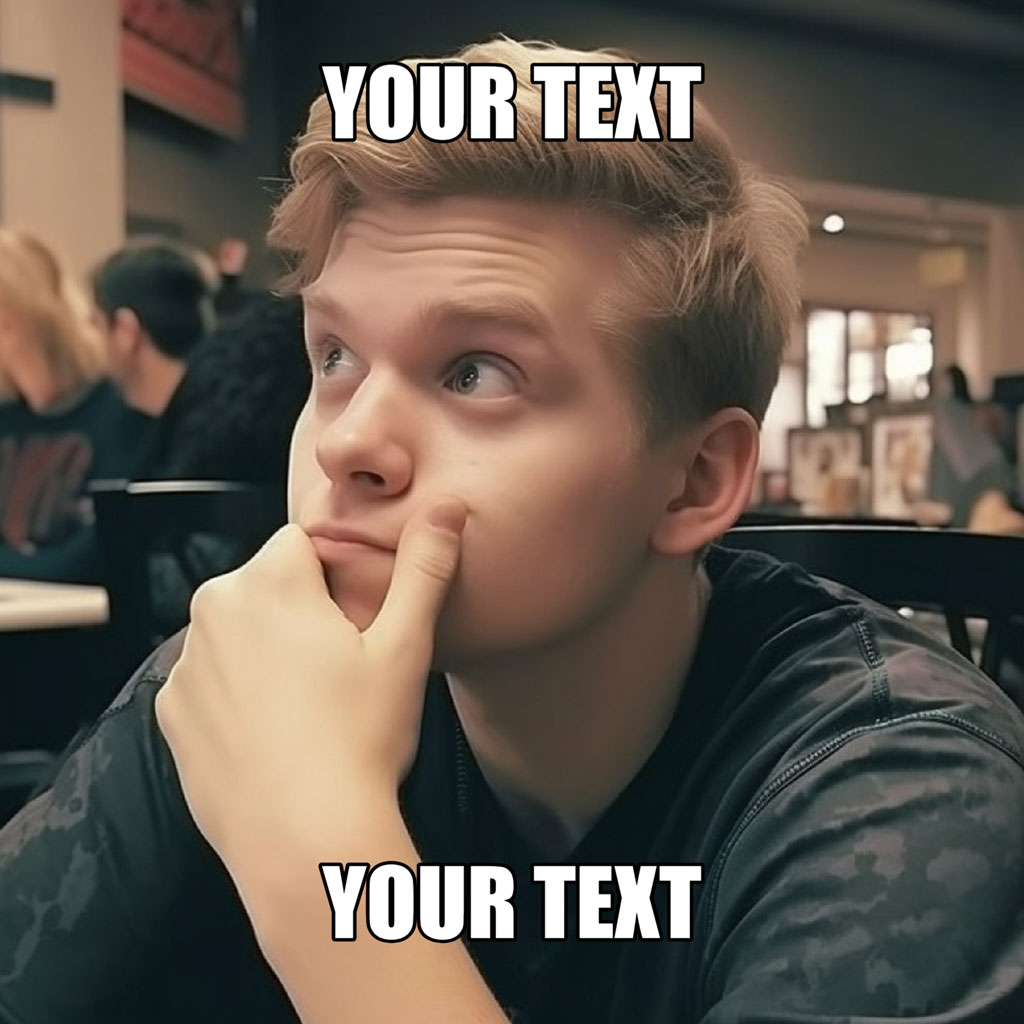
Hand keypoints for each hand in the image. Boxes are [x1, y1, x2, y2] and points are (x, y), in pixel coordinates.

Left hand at [155, 498, 466, 874]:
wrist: (303, 839)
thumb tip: (448, 505)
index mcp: (268, 579)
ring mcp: (185, 664)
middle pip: (268, 585)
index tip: (356, 629)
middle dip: (299, 611)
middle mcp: (212, 609)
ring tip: (308, 709)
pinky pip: (209, 680)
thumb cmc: (361, 738)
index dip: (337, 580)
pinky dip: (235, 695)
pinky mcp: (170, 712)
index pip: (304, 544)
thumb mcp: (406, 646)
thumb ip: (424, 567)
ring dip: (265, 650)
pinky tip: (273, 734)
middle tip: (339, 671)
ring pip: (238, 632)